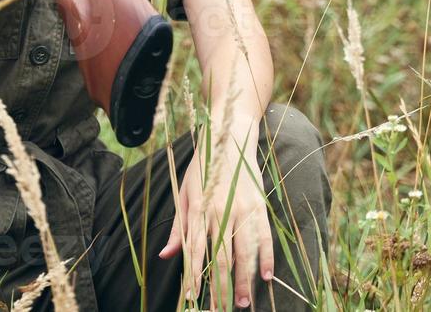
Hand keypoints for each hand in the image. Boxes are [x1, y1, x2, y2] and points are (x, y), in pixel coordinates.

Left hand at [158, 139, 273, 308]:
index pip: (195, 250)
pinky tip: (265, 276)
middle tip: (222, 309)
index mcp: (200, 209)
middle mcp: (221, 210)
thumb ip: (179, 228)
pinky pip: (265, 236)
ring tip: (242, 301)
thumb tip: (165, 256)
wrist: (230, 137)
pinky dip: (266, 257)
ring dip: (244, 279)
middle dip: (222, 287)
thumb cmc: (203, 168)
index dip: (194, 276)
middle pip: (223, 257)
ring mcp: (243, 208)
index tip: (192, 298)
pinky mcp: (259, 205)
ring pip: (245, 251)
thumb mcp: (184, 194)